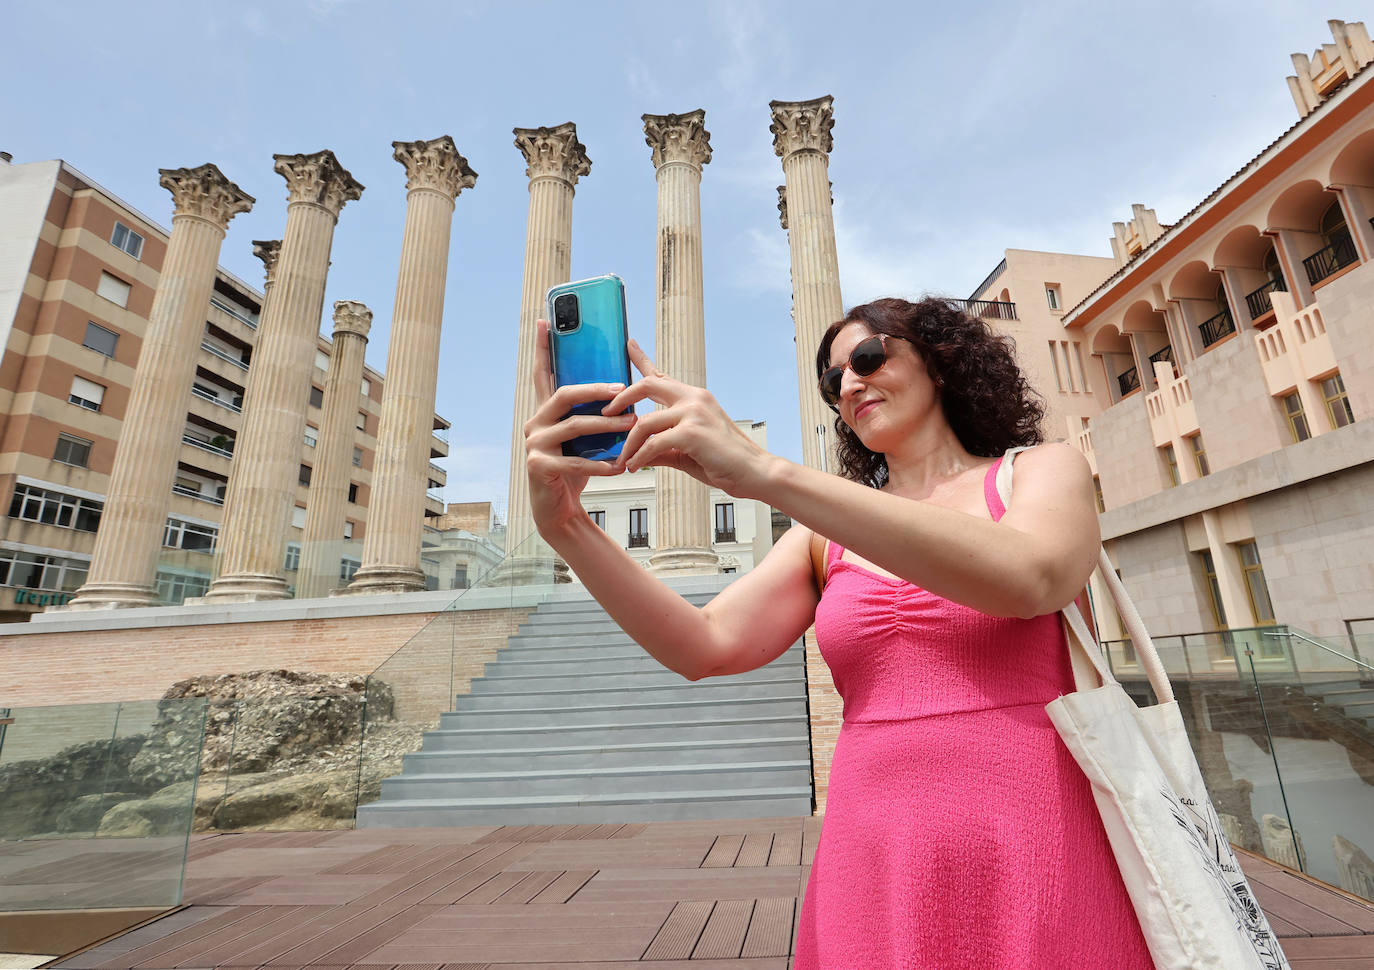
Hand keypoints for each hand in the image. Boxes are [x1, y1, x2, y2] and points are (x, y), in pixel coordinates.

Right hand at [525, 320, 635, 535]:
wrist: (560, 511)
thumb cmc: (575, 470)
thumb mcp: (584, 438)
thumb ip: (592, 413)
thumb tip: (620, 385)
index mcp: (544, 411)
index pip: (543, 373)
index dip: (544, 347)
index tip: (547, 320)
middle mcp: (534, 422)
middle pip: (565, 395)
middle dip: (596, 390)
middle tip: (624, 389)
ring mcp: (534, 444)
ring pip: (574, 427)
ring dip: (607, 426)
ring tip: (633, 425)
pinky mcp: (538, 467)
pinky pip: (576, 462)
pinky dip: (601, 464)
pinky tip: (619, 466)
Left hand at [605, 340, 772, 497]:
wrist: (756, 473)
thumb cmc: (727, 463)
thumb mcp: (688, 452)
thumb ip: (664, 448)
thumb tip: (641, 453)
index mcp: (695, 399)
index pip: (662, 375)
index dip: (642, 359)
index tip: (629, 345)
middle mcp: (694, 399)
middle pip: (648, 384)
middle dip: (622, 398)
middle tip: (607, 412)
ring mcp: (693, 413)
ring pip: (644, 422)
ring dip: (629, 444)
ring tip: (624, 460)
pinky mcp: (692, 432)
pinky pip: (653, 443)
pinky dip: (640, 457)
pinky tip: (636, 466)